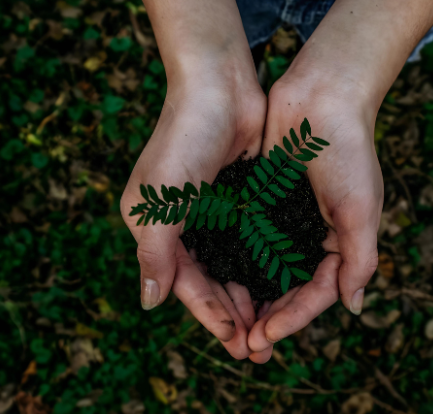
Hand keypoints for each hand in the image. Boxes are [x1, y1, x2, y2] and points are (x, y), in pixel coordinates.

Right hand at [120, 72, 265, 359]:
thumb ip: (155, 253)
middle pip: (210, 281)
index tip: (236, 341)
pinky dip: (263, 266)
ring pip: (233, 267)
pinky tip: (282, 286)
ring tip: (272, 327)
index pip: (184, 283)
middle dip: (233, 315)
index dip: (209, 314)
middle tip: (259, 348)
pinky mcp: (240, 199)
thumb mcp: (160, 200)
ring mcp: (213, 212)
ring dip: (250, 296)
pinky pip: (252, 242)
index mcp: (155, 227)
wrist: (219, 85)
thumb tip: (149, 303)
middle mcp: (182, 224)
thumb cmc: (183, 138)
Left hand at [247, 73, 383, 361]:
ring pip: (265, 270)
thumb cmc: (348, 150)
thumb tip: (353, 308)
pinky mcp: (262, 201)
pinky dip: (235, 261)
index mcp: (341, 242)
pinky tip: (217, 279)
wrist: (322, 95)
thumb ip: (359, 259)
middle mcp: (312, 236)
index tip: (265, 336)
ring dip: (249, 297)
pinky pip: (247, 239)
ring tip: (228, 324)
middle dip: (269, 318)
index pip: (317, 293)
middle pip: (289, 289)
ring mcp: (286, 219)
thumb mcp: (361, 208)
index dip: (293, 318)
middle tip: (244, 345)